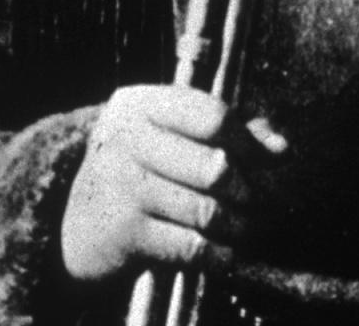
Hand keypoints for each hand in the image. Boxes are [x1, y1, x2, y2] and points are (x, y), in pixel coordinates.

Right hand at [61, 85, 288, 283]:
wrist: (77, 224)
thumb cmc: (141, 171)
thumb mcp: (173, 138)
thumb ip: (231, 134)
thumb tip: (282, 148)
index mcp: (140, 104)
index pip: (213, 115)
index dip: (249, 142)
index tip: (267, 161)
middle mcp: (125, 138)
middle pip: (216, 166)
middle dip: (249, 190)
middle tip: (259, 203)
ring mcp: (120, 186)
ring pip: (207, 210)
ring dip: (238, 226)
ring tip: (247, 228)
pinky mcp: (122, 233)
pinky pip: (191, 246)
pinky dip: (217, 254)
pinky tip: (225, 253)